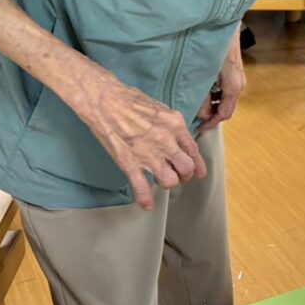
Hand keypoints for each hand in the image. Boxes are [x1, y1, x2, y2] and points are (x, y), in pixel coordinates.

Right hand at [78, 80, 206, 210]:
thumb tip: (178, 139)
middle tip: (179, 175)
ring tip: (163, 181)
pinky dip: (145, 199)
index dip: (197, 165)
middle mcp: (166, 141)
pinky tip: (146, 205)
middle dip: (184, 175)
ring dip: (167, 183)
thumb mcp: (161, 108)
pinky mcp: (129, 163)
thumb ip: (172, 126)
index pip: (193, 151)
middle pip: (185, 169)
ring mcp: (147, 154)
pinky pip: (141, 188)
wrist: (105, 100)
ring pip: (168, 181)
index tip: (199, 172)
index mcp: (175, 125)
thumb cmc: (130, 99)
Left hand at [198, 30, 246, 131]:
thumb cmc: (214, 48)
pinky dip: (216, 96)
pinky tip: (204, 91)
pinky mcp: (236, 74)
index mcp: (233, 87)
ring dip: (213, 106)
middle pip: (227, 109)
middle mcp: (239, 85)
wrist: (224, 27)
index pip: (224, 114)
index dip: (211, 123)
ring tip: (198, 104)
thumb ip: (202, 97)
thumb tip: (201, 115)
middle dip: (212, 116)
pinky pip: (227, 92)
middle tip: (196, 118)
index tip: (198, 128)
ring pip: (227, 101)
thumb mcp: (204, 75)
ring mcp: (239, 79)